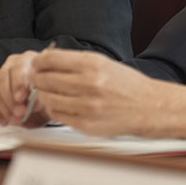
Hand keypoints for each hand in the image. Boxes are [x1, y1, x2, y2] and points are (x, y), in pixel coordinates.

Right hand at [0, 51, 48, 127]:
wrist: (44, 103)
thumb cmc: (48, 94)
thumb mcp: (50, 94)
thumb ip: (43, 95)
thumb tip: (35, 103)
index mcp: (28, 60)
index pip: (18, 69)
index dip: (18, 84)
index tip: (21, 99)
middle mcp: (11, 66)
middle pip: (2, 79)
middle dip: (10, 99)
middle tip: (20, 114)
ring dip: (3, 108)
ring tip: (16, 119)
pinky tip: (5, 121)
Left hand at [30, 49, 185, 138]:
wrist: (149, 107)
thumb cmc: (126, 84)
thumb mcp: (103, 63)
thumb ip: (75, 61)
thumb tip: (46, 59)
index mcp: (93, 64)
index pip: (51, 60)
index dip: (39, 62)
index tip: (36, 65)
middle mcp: (89, 84)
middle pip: (45, 80)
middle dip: (38, 79)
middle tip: (40, 80)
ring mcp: (87, 106)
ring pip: (49, 99)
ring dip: (45, 96)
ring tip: (52, 93)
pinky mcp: (86, 125)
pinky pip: (58, 116)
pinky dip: (55, 110)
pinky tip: (62, 105)